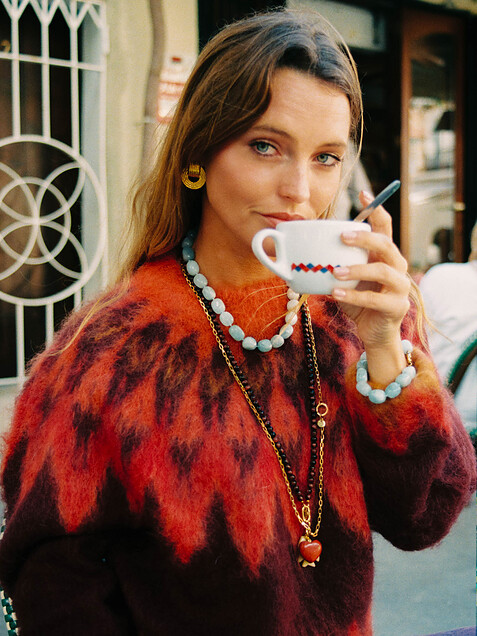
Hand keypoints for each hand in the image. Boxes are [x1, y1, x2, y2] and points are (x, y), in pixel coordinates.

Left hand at [331, 192, 410, 382]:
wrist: (374, 333)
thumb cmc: (356, 299)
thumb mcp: (342, 278)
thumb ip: (327, 261)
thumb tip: (288, 248)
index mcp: (384, 254)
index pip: (384, 226)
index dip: (377, 208)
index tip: (363, 192)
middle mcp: (397, 266)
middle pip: (387, 244)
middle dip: (364, 238)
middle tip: (342, 237)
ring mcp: (400, 287)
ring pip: (384, 271)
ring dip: (358, 269)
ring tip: (335, 271)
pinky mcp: (396, 307)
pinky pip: (375, 299)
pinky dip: (353, 295)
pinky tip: (334, 293)